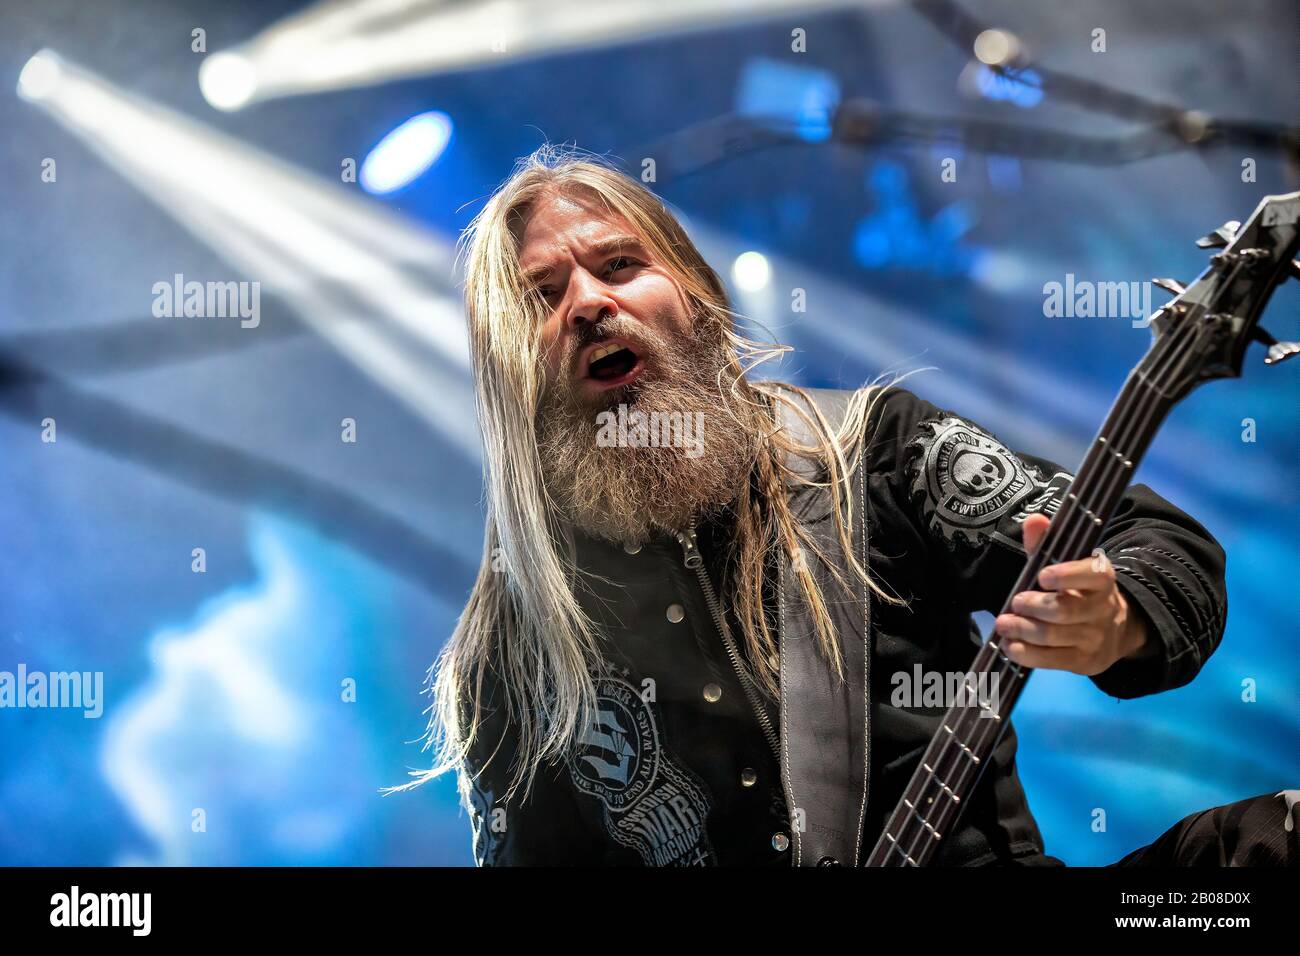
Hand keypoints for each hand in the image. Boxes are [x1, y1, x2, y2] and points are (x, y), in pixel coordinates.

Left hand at [994, 514, 1153, 675]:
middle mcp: (1103, 609)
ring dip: (1023, 629)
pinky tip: (1010, 645)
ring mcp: (1094, 638)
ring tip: (1004, 623)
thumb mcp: (1066, 564)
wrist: (1115, 628)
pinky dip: (1026, 653)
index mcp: (1101, 578)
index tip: (1043, 576)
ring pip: (1054, 636)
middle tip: (1015, 602)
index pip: (1091, 575)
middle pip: (1064, 610)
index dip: (1066, 575)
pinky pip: (1051, 660)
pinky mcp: (1083, 662)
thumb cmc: (1078, 590)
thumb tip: (1034, 521)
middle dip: (1033, 606)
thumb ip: (1046, 544)